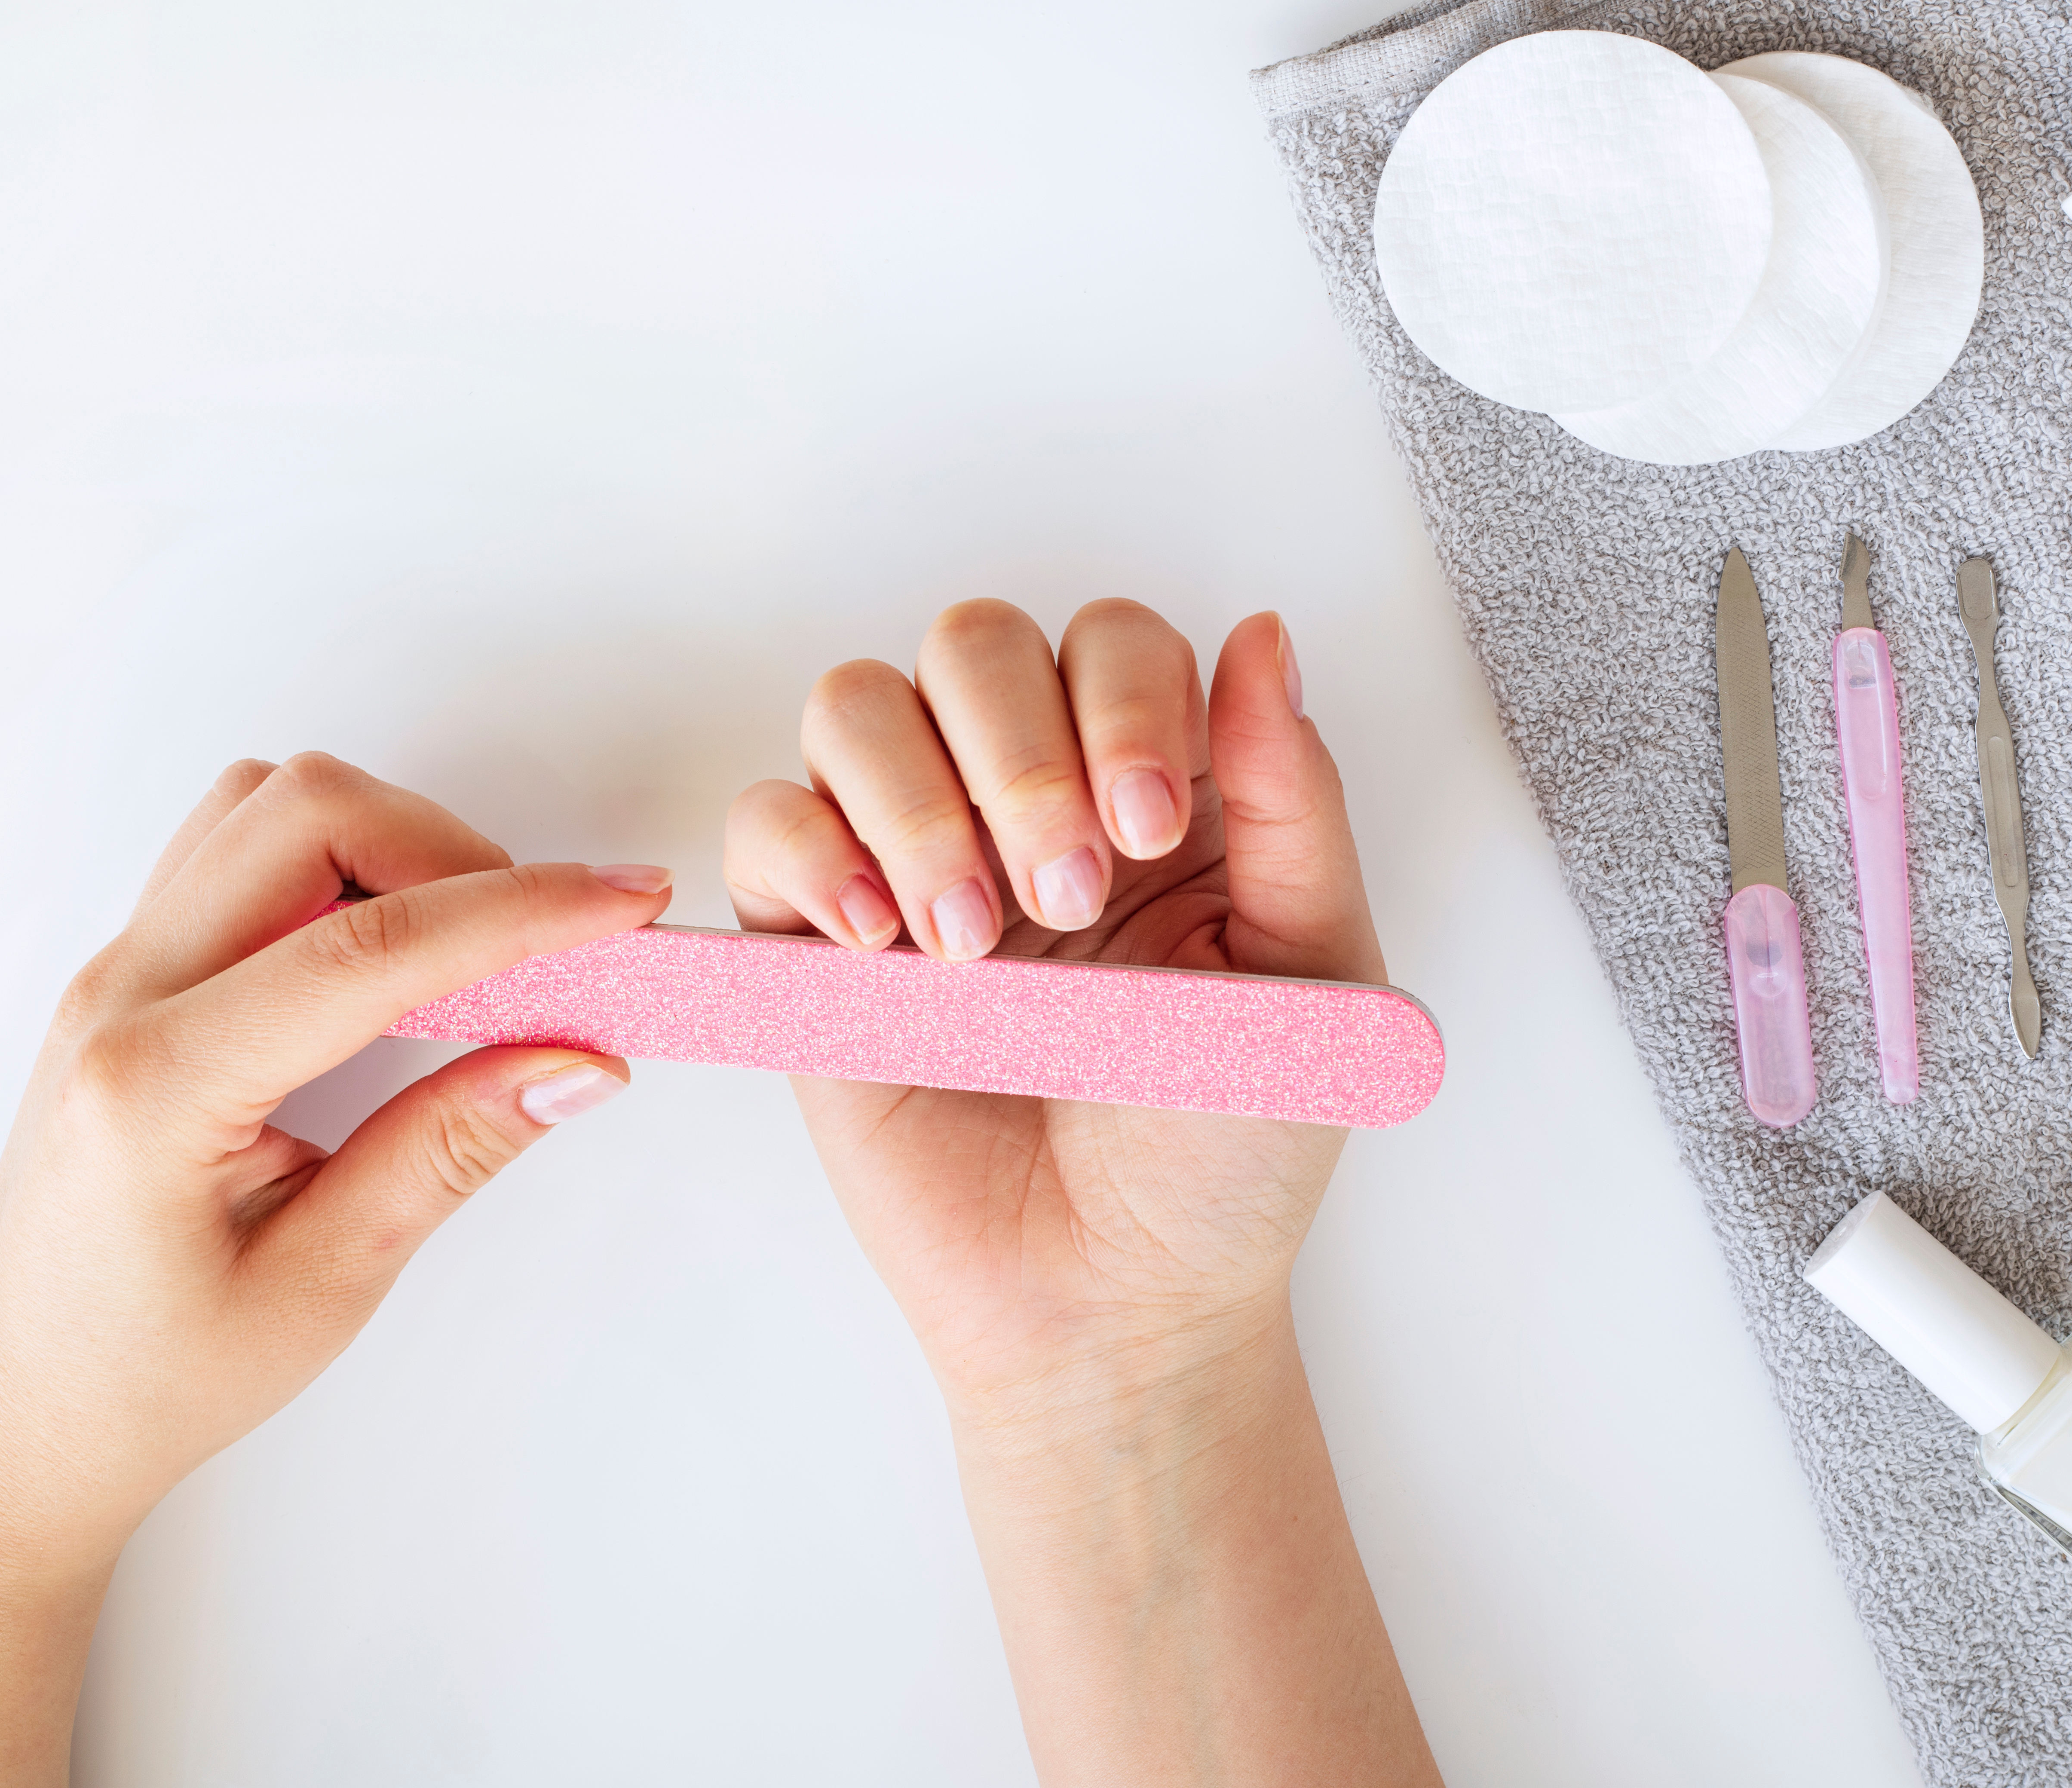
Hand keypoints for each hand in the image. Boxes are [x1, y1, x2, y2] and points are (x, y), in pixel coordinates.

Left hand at [0, 752, 669, 1785]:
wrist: (15, 1419)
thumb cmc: (147, 1376)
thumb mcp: (324, 1283)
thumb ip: (450, 1151)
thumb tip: (579, 1060)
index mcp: (154, 1088)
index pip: (369, 947)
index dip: (519, 910)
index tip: (626, 898)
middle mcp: (117, 1000)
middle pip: (306, 813)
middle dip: (455, 850)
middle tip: (548, 942)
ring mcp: (114, 974)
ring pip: (267, 806)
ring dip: (392, 845)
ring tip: (471, 952)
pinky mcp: (130, 975)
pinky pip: (238, 849)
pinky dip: (341, 865)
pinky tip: (393, 956)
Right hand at [724, 599, 1382, 1401]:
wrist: (1121, 1299)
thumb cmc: (1225, 1150)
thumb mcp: (1311, 971)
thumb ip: (1293, 800)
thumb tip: (1265, 636)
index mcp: (1153, 788)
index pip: (1110, 641)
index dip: (1122, 698)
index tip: (1150, 827)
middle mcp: (1027, 800)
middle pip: (973, 641)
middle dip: (1017, 752)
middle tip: (1066, 895)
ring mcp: (912, 861)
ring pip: (857, 703)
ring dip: (916, 802)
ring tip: (975, 941)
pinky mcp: (815, 943)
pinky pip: (760, 821)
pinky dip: (809, 853)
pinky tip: (884, 945)